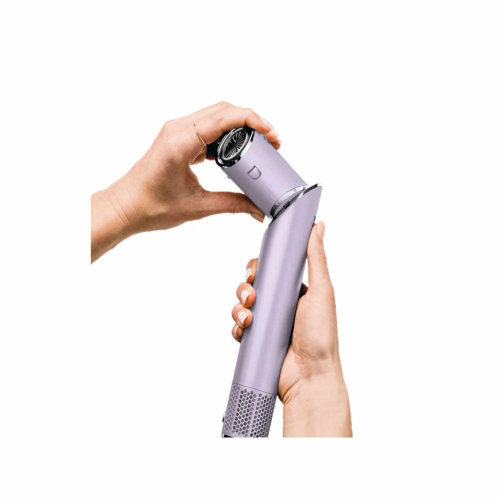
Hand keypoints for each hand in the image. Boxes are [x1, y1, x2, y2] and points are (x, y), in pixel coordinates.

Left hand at [91, 102, 280, 261]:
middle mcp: (177, 129)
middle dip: (252, 122)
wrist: (126, 207)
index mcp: (179, 142)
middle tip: (272, 142)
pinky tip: (238, 152)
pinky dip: (226, 135)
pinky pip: (207, 127)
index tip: (270, 133)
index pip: (223, 117)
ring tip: (259, 146)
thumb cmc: (151, 206)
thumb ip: (233, 205)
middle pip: (223, 110)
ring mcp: (176, 131)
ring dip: (240, 127)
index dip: (252, 121)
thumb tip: (257, 208)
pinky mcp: (178, 137)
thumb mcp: (198, 207)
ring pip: (216, 116)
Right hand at [230, 222, 351, 436]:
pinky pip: (237, 326)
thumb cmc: (321, 335)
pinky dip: (237, 325)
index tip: (255, 269)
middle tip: (252, 294)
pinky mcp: (256, 339)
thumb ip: (316, 257)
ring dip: (239, 306)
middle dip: (246, 286)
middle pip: (252, 284)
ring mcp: (267, 322)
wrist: (310, 376)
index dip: (259, 267)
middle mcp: (280, 304)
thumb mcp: (321, 290)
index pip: (271, 270)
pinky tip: (245, 329)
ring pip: (241, 304)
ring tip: (249, 317)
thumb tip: (318, 226)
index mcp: (295, 290)